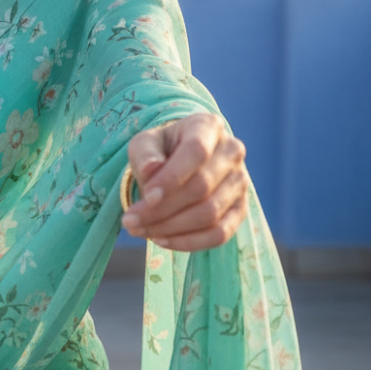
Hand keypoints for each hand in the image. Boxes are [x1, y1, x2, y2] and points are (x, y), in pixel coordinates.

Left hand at [120, 113, 247, 251]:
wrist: (177, 160)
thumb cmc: (160, 149)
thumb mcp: (144, 144)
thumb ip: (145, 156)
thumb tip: (151, 172)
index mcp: (208, 126)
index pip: (196, 152)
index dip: (172, 178)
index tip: (146, 197)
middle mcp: (231, 151)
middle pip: (202, 187)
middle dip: (162, 209)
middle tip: (130, 221)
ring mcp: (240, 182)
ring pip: (210, 214)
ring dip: (171, 229)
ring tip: (139, 230)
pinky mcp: (240, 209)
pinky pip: (220, 234)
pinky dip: (189, 242)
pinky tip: (161, 240)